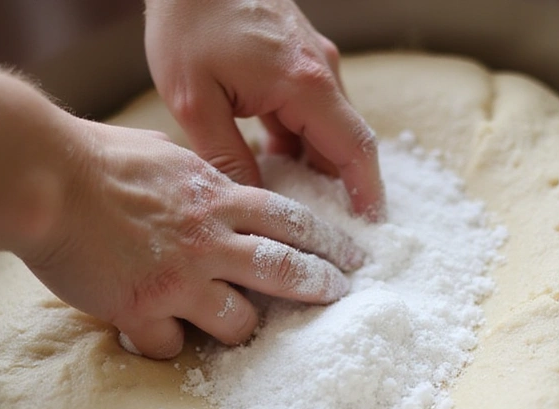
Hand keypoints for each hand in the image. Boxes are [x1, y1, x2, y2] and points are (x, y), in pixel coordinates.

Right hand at [23, 119, 363, 359]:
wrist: (42, 178)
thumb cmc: (95, 157)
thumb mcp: (163, 154)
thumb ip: (197, 175)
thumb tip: (211, 180)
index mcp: (215, 197)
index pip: (290, 220)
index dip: (327, 242)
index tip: (351, 257)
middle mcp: (208, 240)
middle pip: (284, 271)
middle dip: (318, 286)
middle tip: (335, 296)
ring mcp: (178, 278)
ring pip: (240, 321)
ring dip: (241, 326)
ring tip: (236, 326)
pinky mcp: (141, 310)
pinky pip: (171, 346)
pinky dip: (168, 343)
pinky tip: (155, 333)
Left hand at [144, 0, 385, 220]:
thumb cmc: (187, 23)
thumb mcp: (195, 101)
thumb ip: (227, 157)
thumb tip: (253, 204)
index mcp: (304, 83)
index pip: (355, 150)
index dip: (367, 195)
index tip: (370, 231)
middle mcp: (320, 71)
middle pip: (345, 143)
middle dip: (342, 190)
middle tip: (329, 234)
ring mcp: (312, 61)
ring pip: (328, 127)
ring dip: (317, 166)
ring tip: (298, 209)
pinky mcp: (296, 56)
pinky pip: (310, 110)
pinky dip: (301, 141)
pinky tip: (274, 165)